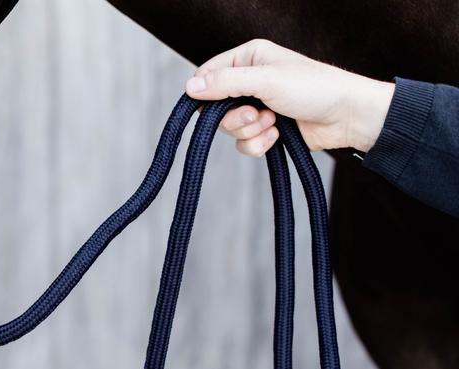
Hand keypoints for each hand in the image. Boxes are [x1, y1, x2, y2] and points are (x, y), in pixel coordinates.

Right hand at [184, 40, 395, 155]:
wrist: (347, 116)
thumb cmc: (314, 89)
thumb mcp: (266, 80)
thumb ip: (225, 83)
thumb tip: (189, 87)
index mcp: (248, 58)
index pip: (208, 75)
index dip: (205, 94)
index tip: (214, 106)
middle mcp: (250, 81)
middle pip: (215, 108)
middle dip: (236, 118)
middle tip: (256, 114)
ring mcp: (258, 106)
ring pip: (230, 129)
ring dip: (250, 131)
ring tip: (273, 123)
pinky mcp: (266, 129)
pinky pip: (245, 143)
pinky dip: (259, 143)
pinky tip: (278, 136)